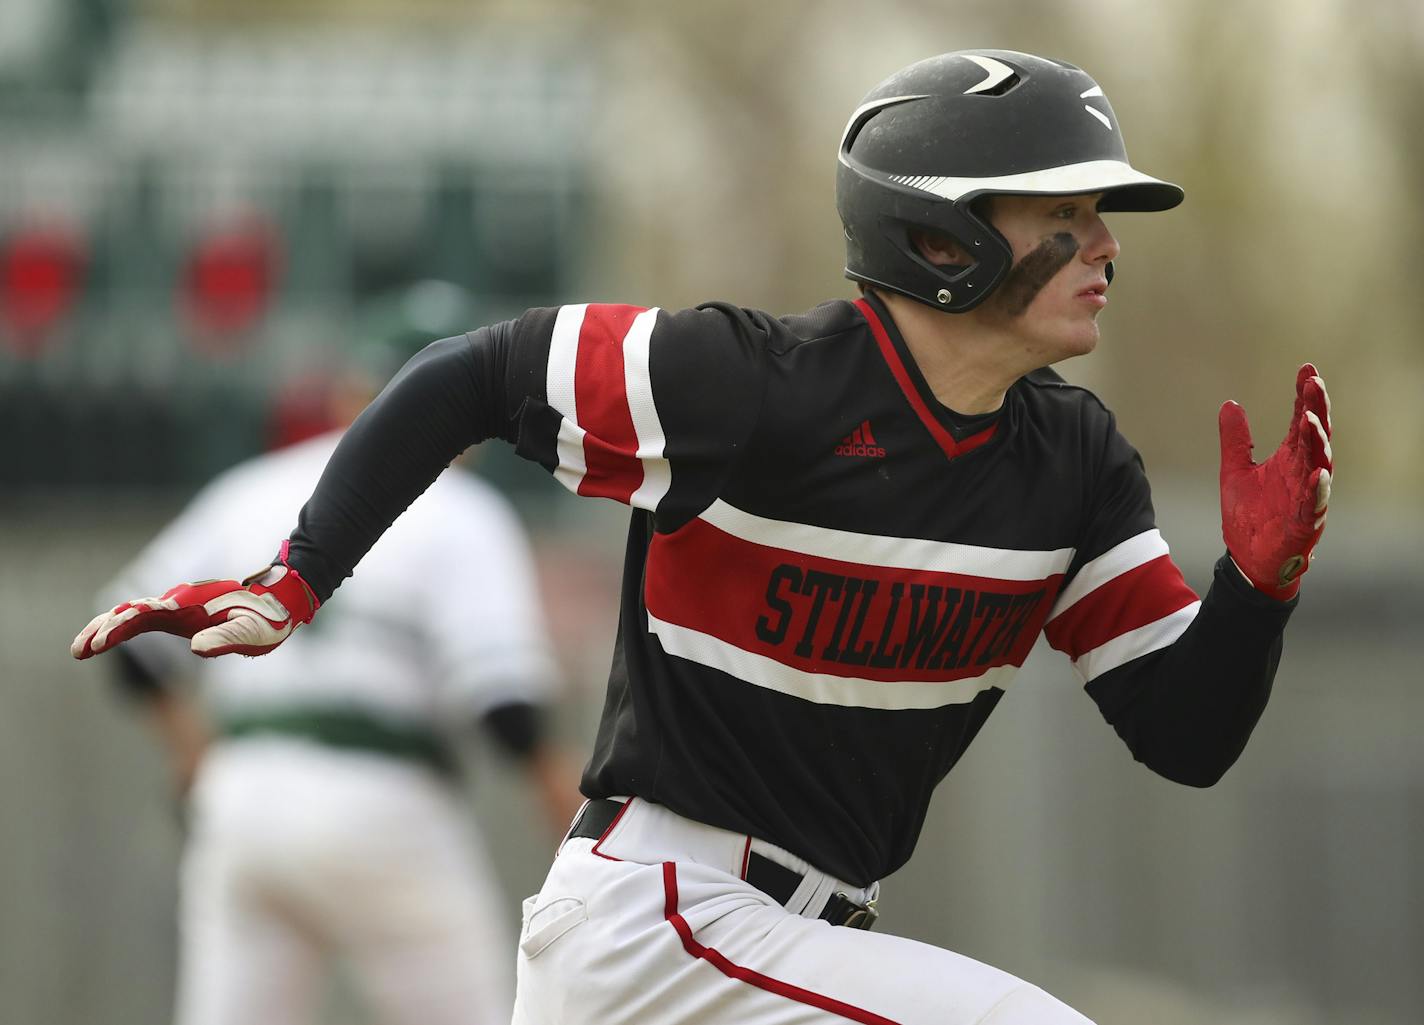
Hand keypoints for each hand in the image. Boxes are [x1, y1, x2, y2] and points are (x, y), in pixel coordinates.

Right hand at [72, 560, 317, 659]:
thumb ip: (225, 638)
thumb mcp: (250, 633)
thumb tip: (197, 648)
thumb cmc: (266, 620)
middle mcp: (178, 602)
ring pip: (133, 613)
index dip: (117, 630)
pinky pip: (146, 618)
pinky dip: (124, 627)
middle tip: (77, 650)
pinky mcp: (183, 614)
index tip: (95, 644)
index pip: (142, 616)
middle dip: (101, 630)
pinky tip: (112, 637)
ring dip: (107, 628)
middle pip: (129, 612)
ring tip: (83, 647)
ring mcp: (179, 607)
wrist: (281, 601)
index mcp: (188, 606)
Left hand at [1218, 363, 1332, 599]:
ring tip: (1310, 420)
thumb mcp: (1235, 470)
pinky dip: (1317, 489)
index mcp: (1289, 458)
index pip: (1301, 419)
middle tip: (1314, 383)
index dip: (1304, 395)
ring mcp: (1307, 496)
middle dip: (1316, 409)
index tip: (1306, 368)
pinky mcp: (1305, 521)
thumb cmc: (1249, 516)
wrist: (1248, 558)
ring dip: (1316, 442)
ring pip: (1319, 464)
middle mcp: (1302, 472)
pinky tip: (1318, 473)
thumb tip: (1230, 403)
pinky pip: (1315, 503)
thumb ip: (1235, 439)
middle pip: (1315, 435)